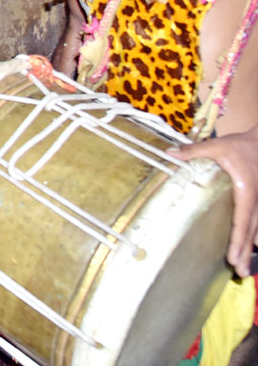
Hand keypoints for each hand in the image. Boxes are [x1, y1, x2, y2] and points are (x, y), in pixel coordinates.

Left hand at [170, 127, 257, 275]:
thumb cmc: (242, 146)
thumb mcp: (218, 146)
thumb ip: (194, 151)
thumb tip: (169, 152)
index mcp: (246, 191)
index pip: (242, 220)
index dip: (238, 240)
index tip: (234, 256)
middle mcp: (256, 201)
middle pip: (251, 232)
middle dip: (244, 252)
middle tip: (239, 273)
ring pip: (255, 230)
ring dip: (249, 249)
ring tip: (243, 270)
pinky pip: (256, 223)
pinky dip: (252, 237)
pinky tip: (250, 249)